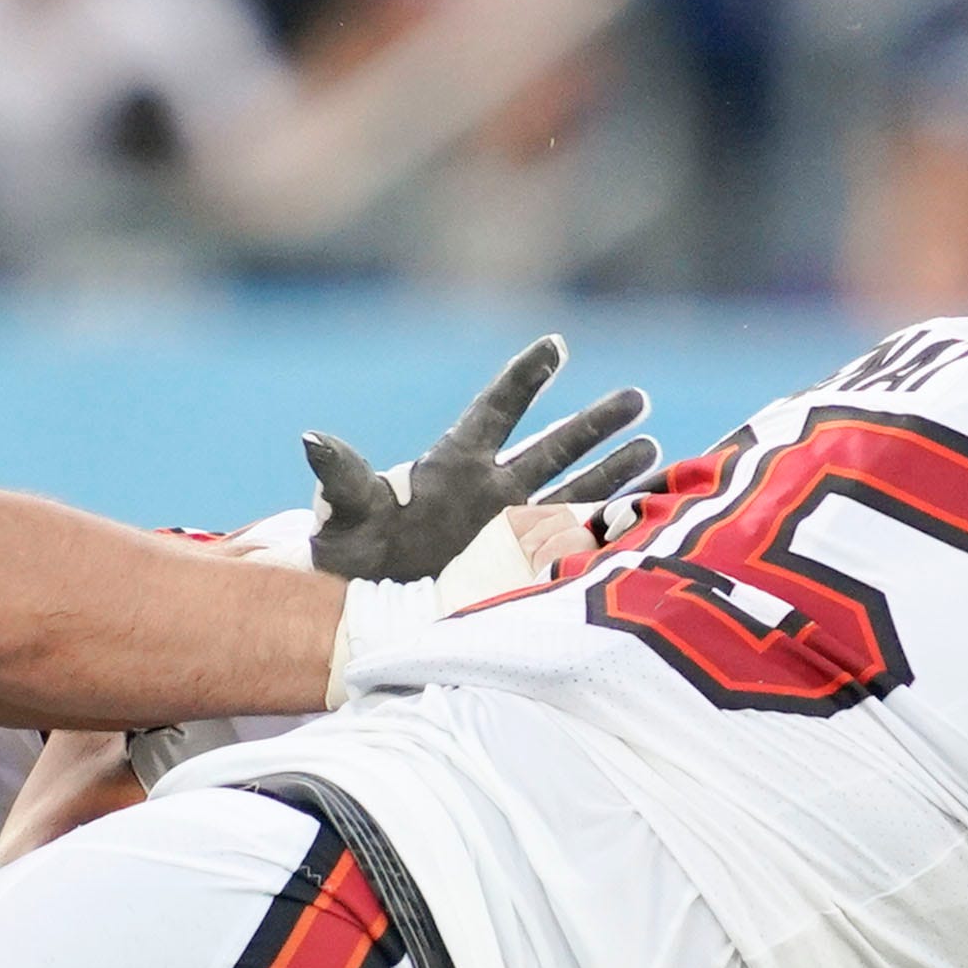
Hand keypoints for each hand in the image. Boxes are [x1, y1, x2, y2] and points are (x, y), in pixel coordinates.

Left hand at [304, 338, 658, 583]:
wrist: (365, 621)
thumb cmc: (352, 563)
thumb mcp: (347, 515)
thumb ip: (341, 477)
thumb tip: (312, 440)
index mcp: (454, 466)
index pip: (497, 412)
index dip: (525, 379)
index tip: (557, 346)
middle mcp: (490, 493)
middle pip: (553, 447)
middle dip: (595, 423)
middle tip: (637, 397)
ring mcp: (511, 531)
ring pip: (575, 491)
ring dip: (615, 471)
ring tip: (655, 448)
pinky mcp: (522, 569)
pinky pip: (576, 543)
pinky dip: (611, 529)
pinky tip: (647, 516)